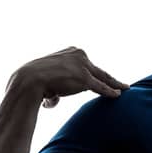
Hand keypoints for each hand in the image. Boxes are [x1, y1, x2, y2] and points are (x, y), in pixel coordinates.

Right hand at [10, 47, 127, 108]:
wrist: (28, 80)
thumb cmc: (32, 82)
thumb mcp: (45, 79)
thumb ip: (53, 88)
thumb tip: (52, 101)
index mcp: (70, 52)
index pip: (87, 65)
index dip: (96, 73)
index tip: (103, 78)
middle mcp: (78, 55)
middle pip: (98, 70)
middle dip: (109, 78)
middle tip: (120, 84)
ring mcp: (82, 66)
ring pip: (102, 78)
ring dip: (113, 85)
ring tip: (123, 89)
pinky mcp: (85, 79)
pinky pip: (101, 87)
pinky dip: (110, 91)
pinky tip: (119, 94)